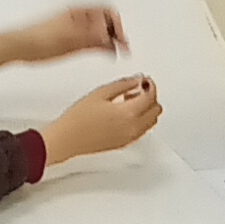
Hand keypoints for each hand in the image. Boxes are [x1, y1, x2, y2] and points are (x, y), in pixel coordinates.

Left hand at [0, 5, 128, 68]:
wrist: (18, 47)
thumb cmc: (37, 40)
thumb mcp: (69, 39)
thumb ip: (92, 37)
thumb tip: (110, 37)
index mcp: (79, 11)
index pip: (108, 10)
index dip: (118, 25)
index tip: (121, 39)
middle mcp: (78, 16)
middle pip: (105, 19)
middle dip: (116, 32)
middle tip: (123, 47)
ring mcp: (74, 27)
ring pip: (99, 29)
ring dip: (109, 38)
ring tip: (114, 51)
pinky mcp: (69, 38)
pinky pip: (90, 38)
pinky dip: (100, 43)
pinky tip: (102, 51)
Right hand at [40, 76, 161, 164]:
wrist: (68, 139)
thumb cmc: (78, 119)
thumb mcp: (101, 92)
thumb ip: (124, 84)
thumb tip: (137, 79)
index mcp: (128, 113)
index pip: (151, 96)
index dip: (150, 84)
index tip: (145, 80)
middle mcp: (133, 127)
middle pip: (156, 110)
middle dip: (150, 97)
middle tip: (138, 89)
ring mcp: (130, 137)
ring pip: (152, 121)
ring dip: (147, 109)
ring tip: (130, 100)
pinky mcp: (124, 144)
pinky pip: (142, 130)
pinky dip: (141, 119)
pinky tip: (126, 113)